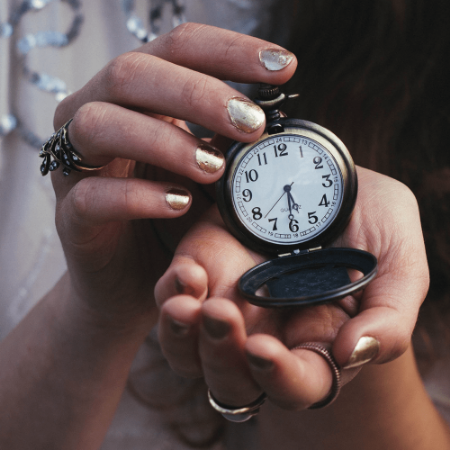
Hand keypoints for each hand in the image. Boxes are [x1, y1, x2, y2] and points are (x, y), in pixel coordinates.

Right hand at [50, 23, 296, 330]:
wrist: (134, 279)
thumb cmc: (173, 218)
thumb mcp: (206, 171)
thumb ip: (226, 142)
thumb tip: (274, 117)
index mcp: (136, 98)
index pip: (177, 49)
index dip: (229, 50)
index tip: (285, 67)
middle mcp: (98, 116)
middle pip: (132, 73)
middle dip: (198, 93)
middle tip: (252, 123)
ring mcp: (77, 165)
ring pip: (100, 124)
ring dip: (165, 141)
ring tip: (215, 169)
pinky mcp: (70, 214)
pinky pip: (91, 195)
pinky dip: (139, 197)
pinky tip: (180, 204)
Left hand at [155, 167, 428, 409]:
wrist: (326, 179)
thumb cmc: (371, 224)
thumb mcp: (399, 263)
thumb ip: (390, 316)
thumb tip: (355, 353)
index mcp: (318, 342)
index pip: (299, 385)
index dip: (281, 379)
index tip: (266, 349)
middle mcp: (269, 331)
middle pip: (232, 379)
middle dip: (220, 358)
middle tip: (220, 316)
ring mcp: (230, 302)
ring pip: (190, 350)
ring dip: (182, 336)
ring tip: (187, 306)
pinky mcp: (203, 269)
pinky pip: (172, 297)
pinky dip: (170, 293)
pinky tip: (186, 274)